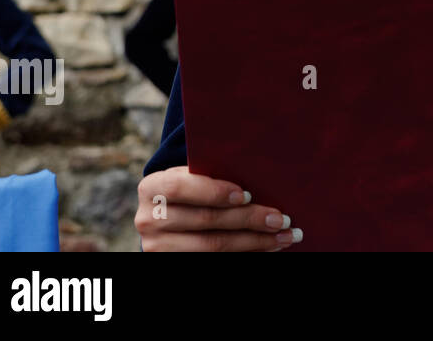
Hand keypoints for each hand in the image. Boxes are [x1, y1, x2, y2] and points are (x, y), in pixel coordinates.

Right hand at [135, 166, 300, 251]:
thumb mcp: (193, 176)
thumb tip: (262, 173)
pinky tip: (268, 247)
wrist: (168, 216)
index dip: (214, 191)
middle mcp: (148, 219)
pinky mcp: (169, 262)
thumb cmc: (193, 188)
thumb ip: (213, 171)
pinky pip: (213, 260)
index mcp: (152, 188)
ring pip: (212, 246)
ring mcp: (157, 247)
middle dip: (249, 219)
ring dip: (255, 242)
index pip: (181, 186)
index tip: (248, 195)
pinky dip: (246, 253)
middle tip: (282, 219)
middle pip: (205, 220)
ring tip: (284, 236)